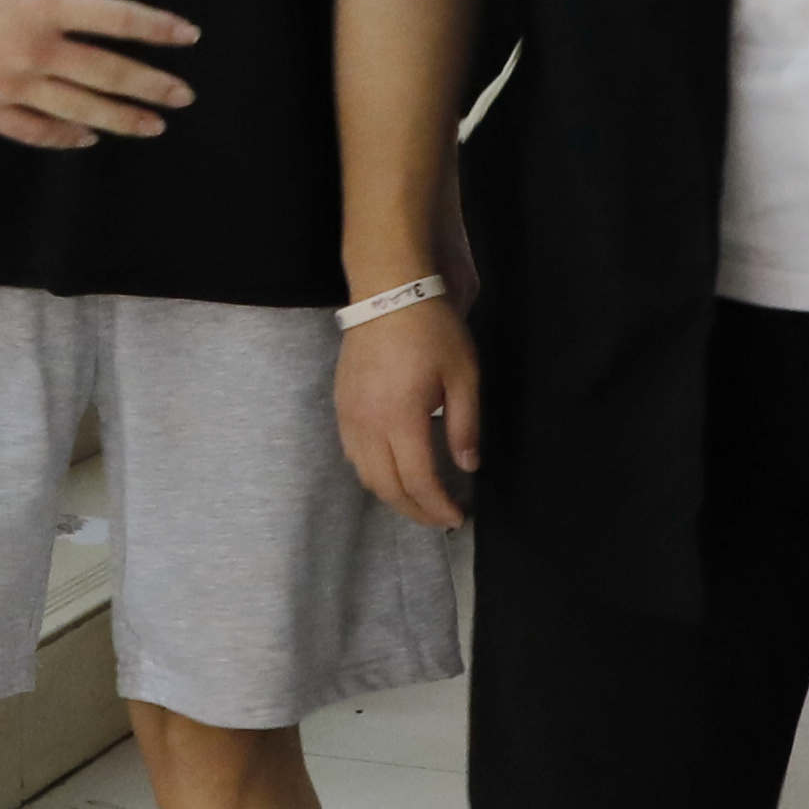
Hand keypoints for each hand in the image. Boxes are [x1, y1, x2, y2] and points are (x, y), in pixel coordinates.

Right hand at [0, 0, 196, 149]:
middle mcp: (36, 50)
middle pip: (110, 72)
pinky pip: (36, 130)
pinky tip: (87, 137)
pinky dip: (66, 135)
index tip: (188, 36)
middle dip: (153, 84)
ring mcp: (13, 86)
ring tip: (154, 126)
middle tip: (184, 95)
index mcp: (43, 6)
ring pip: (81, 109)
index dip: (157, 28)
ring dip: (122, 118)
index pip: (118, 19)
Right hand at [336, 290, 479, 532]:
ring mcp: (349, 416)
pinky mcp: (340, 405)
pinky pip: (352, 453)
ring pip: (365, 475)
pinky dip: (372, 472)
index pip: (419, 482)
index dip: (438, 507)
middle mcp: (368, 425)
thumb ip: (464, 426)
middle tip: (440, 518)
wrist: (389, 290)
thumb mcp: (464, 375)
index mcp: (401, 420)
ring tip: (418, 499)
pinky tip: (391, 469)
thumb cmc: (433, 329)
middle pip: (387, 487)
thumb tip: (467, 466)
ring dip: (391, 495)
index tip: (457, 518)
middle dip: (415, 510)